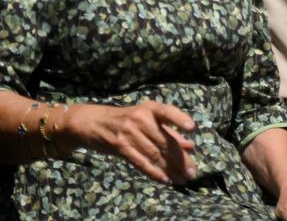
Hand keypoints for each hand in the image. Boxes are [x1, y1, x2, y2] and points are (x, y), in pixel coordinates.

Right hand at [59, 99, 197, 184]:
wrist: (94, 122)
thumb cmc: (126, 120)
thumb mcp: (147, 121)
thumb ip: (169, 132)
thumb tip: (190, 146)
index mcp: (150, 108)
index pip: (167, 112)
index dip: (179, 119)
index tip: (193, 128)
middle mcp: (140, 118)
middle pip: (164, 141)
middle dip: (180, 159)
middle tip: (192, 172)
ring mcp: (129, 132)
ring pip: (154, 154)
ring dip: (170, 169)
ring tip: (182, 179)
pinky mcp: (120, 146)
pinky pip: (141, 161)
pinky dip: (154, 172)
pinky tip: (165, 179)